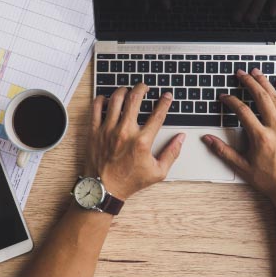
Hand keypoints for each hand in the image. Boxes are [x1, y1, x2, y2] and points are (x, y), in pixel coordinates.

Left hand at [85, 84, 184, 199]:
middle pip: (134, 99)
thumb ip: (172, 153)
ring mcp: (107, 130)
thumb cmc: (129, 182)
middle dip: (142, 88)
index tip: (167, 96)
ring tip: (127, 90)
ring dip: (123, 91)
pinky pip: (96, 108)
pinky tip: (107, 99)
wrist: (104, 189)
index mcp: (142, 141)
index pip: (157, 114)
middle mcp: (124, 132)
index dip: (164, 102)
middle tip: (144, 87)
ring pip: (115, 99)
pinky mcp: (94, 132)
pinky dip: (101, 99)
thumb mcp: (158, 172)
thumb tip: (181, 138)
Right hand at [202, 69, 275, 219]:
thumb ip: (223, 151)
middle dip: (249, 83)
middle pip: (261, 98)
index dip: (231, 101)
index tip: (224, 97)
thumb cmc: (269, 181)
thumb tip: (208, 139)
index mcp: (261, 138)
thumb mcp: (242, 168)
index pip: (243, 112)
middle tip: (241, 73)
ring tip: (257, 73)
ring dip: (265, 83)